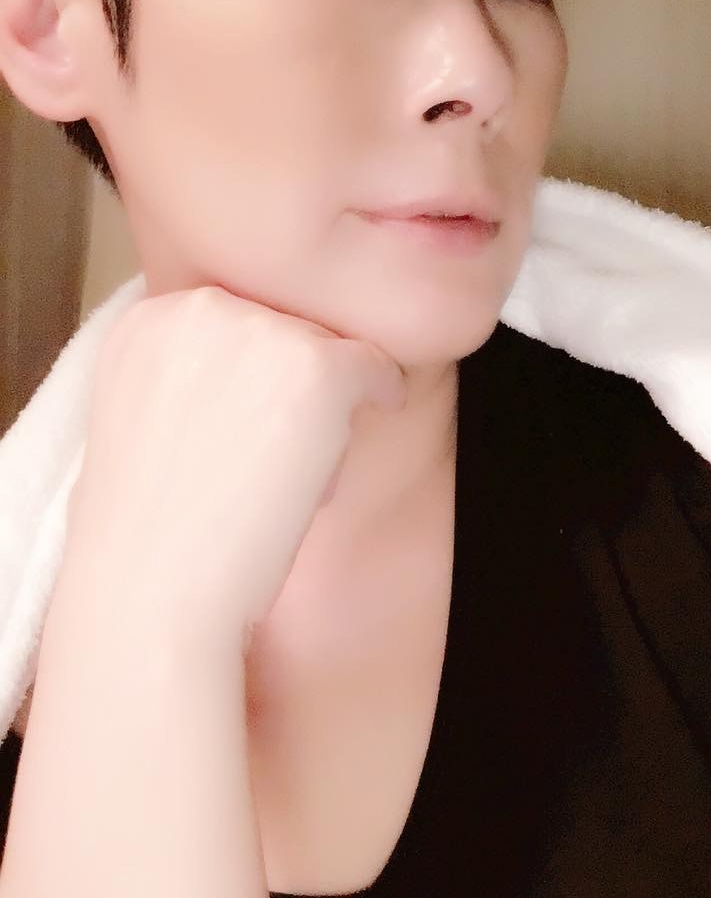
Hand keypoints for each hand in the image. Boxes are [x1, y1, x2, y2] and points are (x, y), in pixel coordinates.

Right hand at [60, 285, 405, 653]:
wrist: (153, 587)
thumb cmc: (149, 529)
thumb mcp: (142, 418)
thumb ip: (189, 373)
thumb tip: (261, 371)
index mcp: (152, 319)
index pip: (234, 320)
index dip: (254, 372)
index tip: (254, 416)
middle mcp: (202, 310)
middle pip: (284, 329)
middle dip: (288, 386)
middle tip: (267, 458)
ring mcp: (262, 333)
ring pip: (327, 351)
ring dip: (325, 406)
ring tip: (285, 473)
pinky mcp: (316, 366)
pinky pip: (374, 367)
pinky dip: (380, 398)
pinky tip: (357, 438)